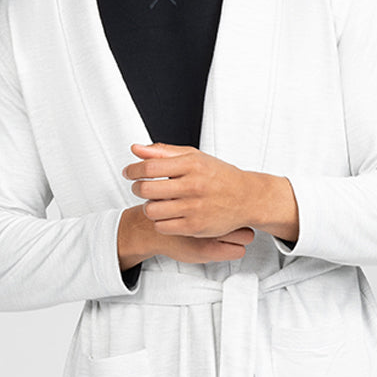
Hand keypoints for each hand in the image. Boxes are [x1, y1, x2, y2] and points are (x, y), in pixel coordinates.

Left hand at [123, 143, 258, 237]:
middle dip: (137, 189)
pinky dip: (160, 222)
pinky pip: (163, 227)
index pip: (149, 167)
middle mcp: (193, 185)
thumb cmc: (220, 176)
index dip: (133, 170)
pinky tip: (166, 215)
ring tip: (155, 203)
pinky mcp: (195, 227)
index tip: (129, 173)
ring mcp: (195, 208)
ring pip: (152, 210)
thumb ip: (163, 152)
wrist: (247, 198)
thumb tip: (135, 149)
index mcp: (192, 164)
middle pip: (147, 189)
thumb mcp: (194, 157)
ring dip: (148, 207)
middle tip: (140, 188)